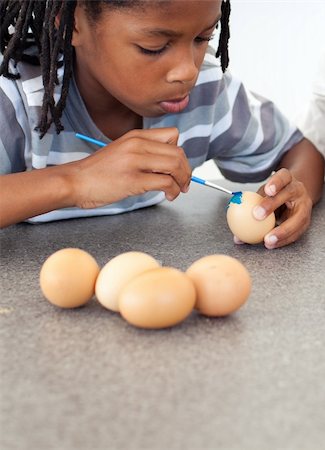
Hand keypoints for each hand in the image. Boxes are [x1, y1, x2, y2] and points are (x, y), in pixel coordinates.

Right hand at [69, 127, 191, 208]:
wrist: (75, 181)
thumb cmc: (98, 171)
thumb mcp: (122, 151)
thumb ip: (143, 153)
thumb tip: (168, 164)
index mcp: (136, 135)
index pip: (173, 135)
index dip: (180, 152)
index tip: (178, 167)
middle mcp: (137, 144)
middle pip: (178, 152)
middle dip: (186, 170)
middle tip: (185, 183)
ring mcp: (135, 161)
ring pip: (175, 165)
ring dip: (182, 181)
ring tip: (178, 191)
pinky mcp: (133, 180)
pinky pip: (166, 183)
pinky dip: (174, 191)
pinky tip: (169, 196)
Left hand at [254, 168, 312, 248]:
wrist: (294, 198)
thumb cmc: (274, 196)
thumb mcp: (263, 195)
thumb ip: (250, 207)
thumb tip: (235, 230)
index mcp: (287, 179)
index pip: (283, 176)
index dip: (276, 183)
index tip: (267, 191)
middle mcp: (298, 190)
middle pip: (288, 193)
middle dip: (273, 204)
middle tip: (257, 216)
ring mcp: (304, 205)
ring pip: (297, 217)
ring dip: (281, 231)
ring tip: (267, 240)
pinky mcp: (306, 220)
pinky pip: (296, 232)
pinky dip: (283, 239)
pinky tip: (272, 245)